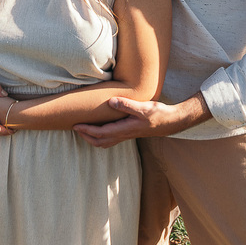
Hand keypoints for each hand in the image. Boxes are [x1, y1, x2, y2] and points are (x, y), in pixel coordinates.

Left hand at [72, 95, 210, 147]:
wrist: (171, 122)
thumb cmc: (158, 114)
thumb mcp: (144, 107)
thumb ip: (127, 105)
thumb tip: (111, 102)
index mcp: (125, 129)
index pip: (101, 133)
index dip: (86, 130)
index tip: (75, 125)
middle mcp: (124, 135)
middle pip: (100, 141)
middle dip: (85, 136)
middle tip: (74, 127)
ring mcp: (127, 135)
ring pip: (105, 142)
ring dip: (92, 138)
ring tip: (83, 130)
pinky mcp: (130, 132)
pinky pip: (111, 139)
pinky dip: (101, 137)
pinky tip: (100, 130)